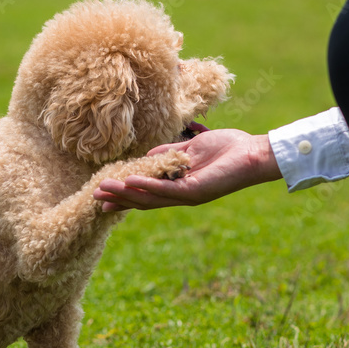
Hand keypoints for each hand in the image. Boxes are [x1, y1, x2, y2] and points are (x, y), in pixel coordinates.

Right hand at [94, 129, 281, 210]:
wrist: (253, 153)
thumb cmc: (227, 148)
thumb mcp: (191, 149)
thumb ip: (169, 154)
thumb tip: (147, 157)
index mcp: (180, 184)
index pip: (147, 192)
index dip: (125, 194)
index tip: (103, 196)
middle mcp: (181, 194)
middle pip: (144, 199)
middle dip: (119, 198)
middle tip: (95, 197)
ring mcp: (187, 194)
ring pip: (150, 197)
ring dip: (126, 193)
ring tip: (103, 189)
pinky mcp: (195, 191)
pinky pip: (166, 190)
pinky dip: (147, 186)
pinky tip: (130, 182)